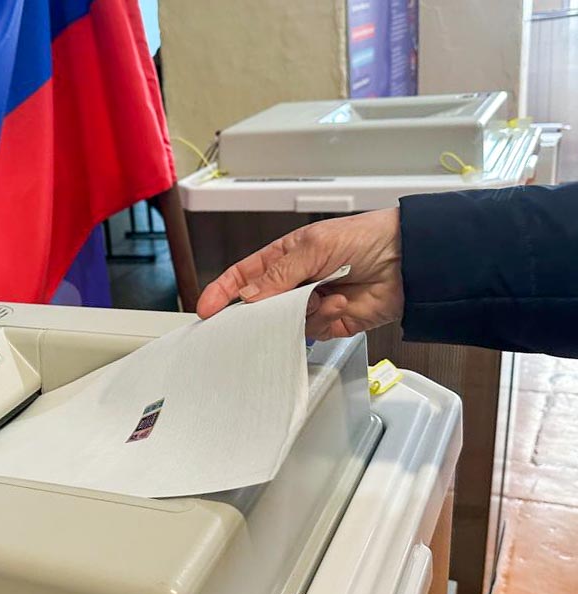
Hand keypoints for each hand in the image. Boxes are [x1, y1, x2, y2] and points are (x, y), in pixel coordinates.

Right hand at [196, 208, 404, 339]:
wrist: (408, 261)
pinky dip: (323, 319)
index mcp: (285, 258)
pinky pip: (311, 331)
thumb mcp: (313, 247)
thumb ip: (278, 275)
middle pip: (260, 306)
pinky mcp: (330, 324)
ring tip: (321, 295)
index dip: (223, 292)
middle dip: (258, 312)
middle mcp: (295, 283)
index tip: (207, 309)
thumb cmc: (365, 239)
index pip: (244, 276)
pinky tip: (339, 303)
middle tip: (255, 317)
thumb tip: (250, 296)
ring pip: (284, 323)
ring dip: (300, 312)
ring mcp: (311, 305)